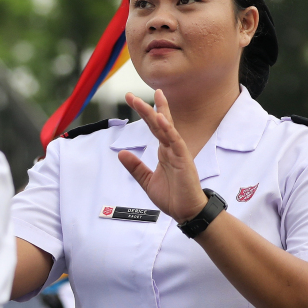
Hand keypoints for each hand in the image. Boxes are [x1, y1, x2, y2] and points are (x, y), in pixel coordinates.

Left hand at [117, 90, 207, 223]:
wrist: (186, 212)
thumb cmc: (172, 197)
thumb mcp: (146, 180)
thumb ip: (135, 166)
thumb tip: (121, 153)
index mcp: (164, 151)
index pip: (153, 127)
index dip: (144, 113)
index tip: (132, 99)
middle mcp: (171, 148)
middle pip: (159, 123)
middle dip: (146, 108)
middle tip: (131, 96)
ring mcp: (179, 152)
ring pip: (167, 128)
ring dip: (158, 113)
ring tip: (150, 98)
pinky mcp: (184, 160)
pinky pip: (176, 142)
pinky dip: (169, 130)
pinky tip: (162, 119)